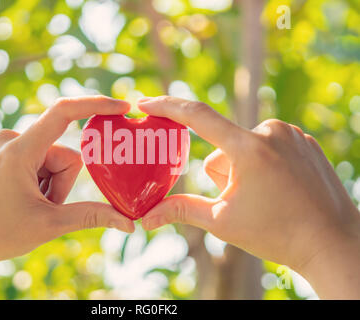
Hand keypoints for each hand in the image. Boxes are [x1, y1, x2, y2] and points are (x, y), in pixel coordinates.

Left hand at [0, 96, 134, 297]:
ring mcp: (3, 144)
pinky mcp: (1, 151)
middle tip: (42, 207)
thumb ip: (91, 216)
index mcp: (19, 150)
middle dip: (61, 183)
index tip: (122, 107)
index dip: (96, 105)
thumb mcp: (48, 225)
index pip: (63, 112)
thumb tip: (129, 223)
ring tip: (29, 205)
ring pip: (50, 159)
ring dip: (49, 184)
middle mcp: (10, 138)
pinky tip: (21, 198)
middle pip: (63, 154)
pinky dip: (38, 180)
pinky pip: (35, 159)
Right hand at [138, 96, 359, 298]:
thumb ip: (181, 210)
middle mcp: (271, 131)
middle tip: (244, 201)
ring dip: (243, 168)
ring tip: (266, 196)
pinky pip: (268, 145)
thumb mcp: (222, 222)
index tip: (145, 104)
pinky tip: (281, 187)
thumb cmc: (277, 234)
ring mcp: (292, 134)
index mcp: (248, 149)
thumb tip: (145, 219)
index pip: (197, 116)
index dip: (166, 107)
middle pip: (222, 147)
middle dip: (223, 173)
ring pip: (244, 146)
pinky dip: (265, 164)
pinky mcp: (305, 140)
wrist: (332, 243)